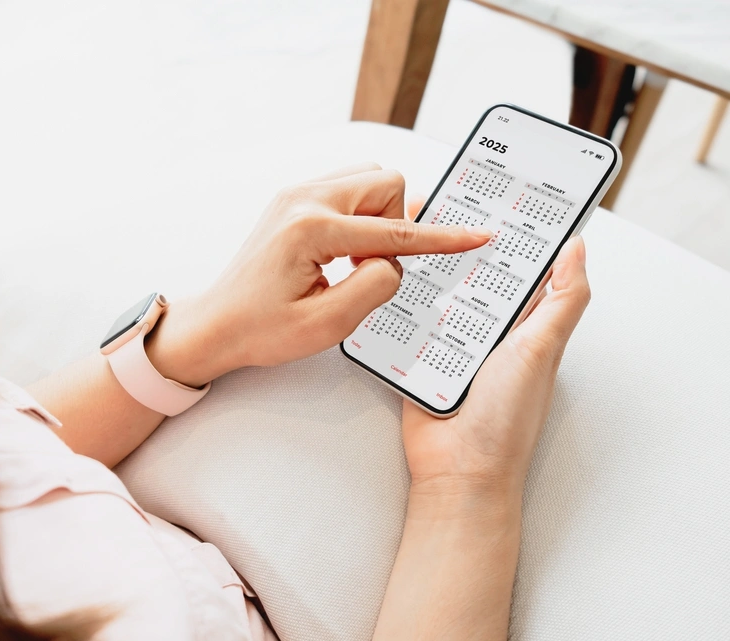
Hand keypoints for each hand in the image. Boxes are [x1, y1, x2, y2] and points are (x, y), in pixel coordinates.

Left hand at [147, 163, 491, 385]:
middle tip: (372, 267)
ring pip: (369, 180)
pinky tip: (342, 252)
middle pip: (385, 183)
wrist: (216, 323)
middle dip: (397, 224)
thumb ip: (374, 287)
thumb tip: (394, 262)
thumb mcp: (326, 324)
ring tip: (353, 262)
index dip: (442, 239)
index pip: (395, 231)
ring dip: (378, 218)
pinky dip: (360, 216)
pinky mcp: (293, 199)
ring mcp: (295, 193)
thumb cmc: (260, 329)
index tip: (476, 236)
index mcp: (311, 228)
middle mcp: (303, 198)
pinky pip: (347, 188)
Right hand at [398, 199, 591, 503]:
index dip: (511, 233)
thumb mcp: (542, 350)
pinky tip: (387, 281)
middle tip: (439, 205)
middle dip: (456, 244)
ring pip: (435, 293)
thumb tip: (577, 247)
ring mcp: (450, 344)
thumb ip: (563, 300)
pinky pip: (405, 323)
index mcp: (523, 324)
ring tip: (405, 237)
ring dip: (423, 272)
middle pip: (471, 274)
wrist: (457, 471)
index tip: (498, 197)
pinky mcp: (418, 357)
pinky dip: (397, 306)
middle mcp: (487, 331)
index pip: (519, 266)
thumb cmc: (505, 420)